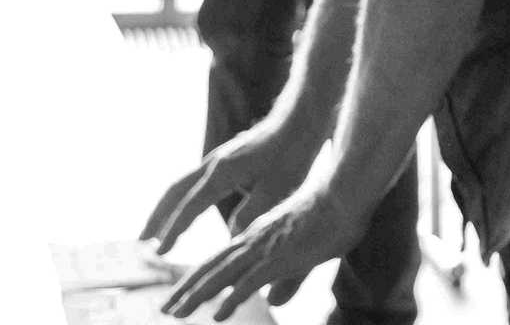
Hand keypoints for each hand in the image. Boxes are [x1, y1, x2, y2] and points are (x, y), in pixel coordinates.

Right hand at [139, 116, 323, 256]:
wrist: (299, 119)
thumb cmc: (292, 153)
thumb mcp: (276, 189)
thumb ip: (252, 215)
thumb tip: (230, 237)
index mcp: (222, 172)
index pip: (190, 206)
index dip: (174, 231)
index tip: (160, 252)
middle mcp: (213, 164)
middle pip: (174, 192)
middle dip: (157, 218)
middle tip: (141, 242)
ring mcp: (217, 160)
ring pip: (181, 186)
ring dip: (165, 209)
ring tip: (154, 232)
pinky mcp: (225, 160)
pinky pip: (194, 183)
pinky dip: (181, 200)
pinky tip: (187, 213)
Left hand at [159, 161, 369, 320]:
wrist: (344, 196)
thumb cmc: (329, 220)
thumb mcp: (304, 255)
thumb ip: (286, 280)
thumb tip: (272, 303)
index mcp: (256, 237)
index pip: (219, 262)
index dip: (198, 279)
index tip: (180, 296)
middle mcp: (253, 240)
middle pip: (212, 268)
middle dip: (186, 290)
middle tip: (165, 310)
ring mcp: (264, 248)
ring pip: (222, 275)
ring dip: (196, 295)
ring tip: (176, 313)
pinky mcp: (279, 256)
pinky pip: (250, 281)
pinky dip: (232, 298)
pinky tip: (218, 314)